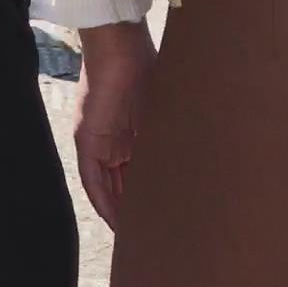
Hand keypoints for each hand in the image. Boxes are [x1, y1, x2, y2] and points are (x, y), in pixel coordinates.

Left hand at [75, 22, 156, 229]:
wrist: (122, 48)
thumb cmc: (150, 73)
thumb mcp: (166, 117)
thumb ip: (172, 143)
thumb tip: (199, 171)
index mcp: (134, 138)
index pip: (139, 178)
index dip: (149, 201)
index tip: (164, 222)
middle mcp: (115, 145)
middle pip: (123, 188)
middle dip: (135, 214)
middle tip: (151, 238)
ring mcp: (100, 145)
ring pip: (108, 189)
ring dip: (120, 214)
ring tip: (137, 238)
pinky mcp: (88, 142)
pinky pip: (93, 182)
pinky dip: (104, 202)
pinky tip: (116, 222)